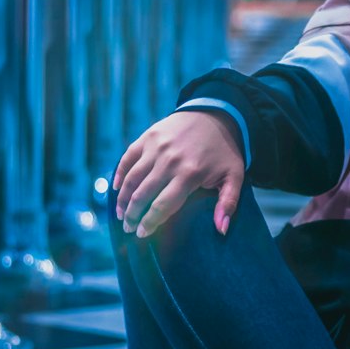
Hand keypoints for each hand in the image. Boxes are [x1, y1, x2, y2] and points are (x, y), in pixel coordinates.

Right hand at [113, 112, 245, 239]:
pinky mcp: (148, 137)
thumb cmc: (224, 151)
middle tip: (128, 228)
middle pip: (143, 195)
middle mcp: (169, 161)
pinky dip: (119, 174)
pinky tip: (116, 188)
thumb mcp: (234, 176)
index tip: (141, 234)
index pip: (162, 205)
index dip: (150, 222)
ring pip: (132, 178)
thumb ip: (228, 203)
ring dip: (122, 199)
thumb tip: (221, 231)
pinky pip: (127, 158)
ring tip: (120, 214)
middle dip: (133, 215)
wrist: (215, 114)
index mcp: (189, 174)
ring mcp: (156, 147)